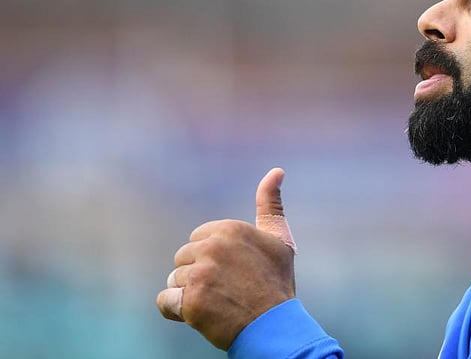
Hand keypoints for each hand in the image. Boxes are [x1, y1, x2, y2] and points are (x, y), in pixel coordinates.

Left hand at [157, 167, 297, 349]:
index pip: (198, 239)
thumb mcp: (279, 239)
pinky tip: (200, 314)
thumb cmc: (277, 283)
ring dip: (190, 295)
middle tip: (226, 289)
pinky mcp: (191, 301)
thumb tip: (276, 170)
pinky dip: (177, 311)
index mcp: (229, 228)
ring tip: (217, 302)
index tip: (234, 271)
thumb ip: (270, 203)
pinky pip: (165, 302)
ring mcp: (200, 274)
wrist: (276, 325)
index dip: (212, 259)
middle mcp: (213, 247)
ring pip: (174, 281)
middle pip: (183, 259)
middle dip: (198, 276)